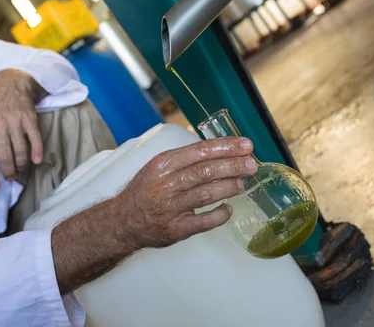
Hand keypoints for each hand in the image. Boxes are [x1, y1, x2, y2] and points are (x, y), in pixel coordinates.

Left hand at [0, 69, 47, 190]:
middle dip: (9, 172)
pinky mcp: (30, 119)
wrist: (9, 82)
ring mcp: (15, 122)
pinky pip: (35, 139)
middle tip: (11, 177)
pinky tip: (37, 160)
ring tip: (20, 168)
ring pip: (20, 151)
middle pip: (6, 157)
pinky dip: (37, 152)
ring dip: (21, 164)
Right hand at [51, 137, 257, 293]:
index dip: (226, 147)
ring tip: (242, 183)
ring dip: (230, 187)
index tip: (245, 145)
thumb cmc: (144, 191)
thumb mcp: (157, 167)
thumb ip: (184, 158)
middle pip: (206, 171)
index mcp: (162, 164)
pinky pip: (205, 221)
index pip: (200, 150)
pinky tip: (228, 208)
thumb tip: (221, 148)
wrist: (122, 221)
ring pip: (207, 193)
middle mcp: (166, 184)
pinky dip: (220, 214)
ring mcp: (171, 208)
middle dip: (234, 166)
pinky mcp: (176, 229)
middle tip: (252, 164)